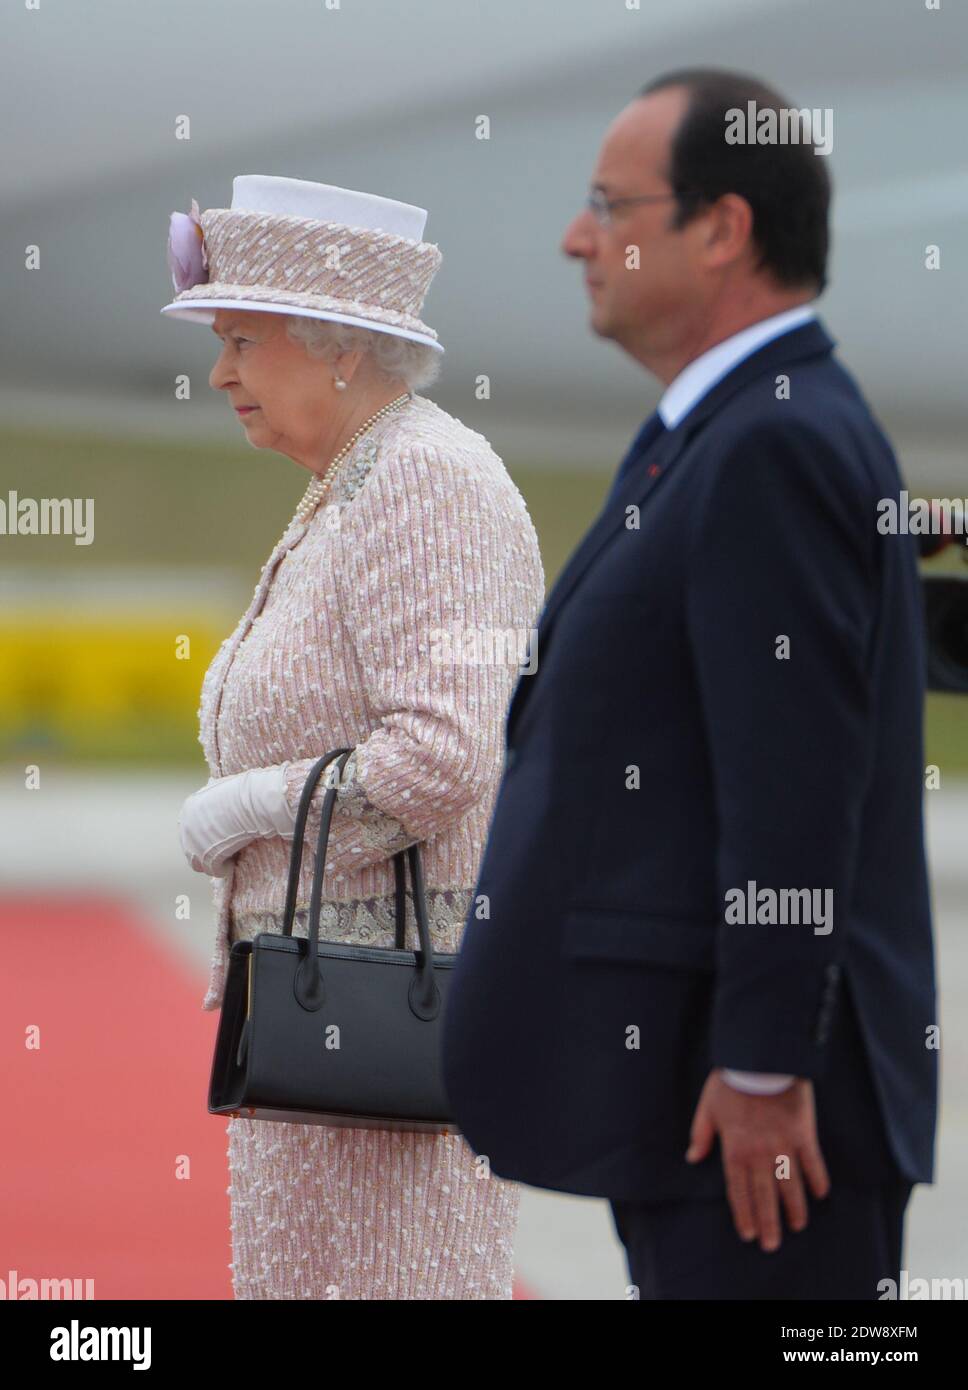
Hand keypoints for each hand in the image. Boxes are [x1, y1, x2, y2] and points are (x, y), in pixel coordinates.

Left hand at [177, 764, 294, 876]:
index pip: (191, 829)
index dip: (205, 835)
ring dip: (213, 861)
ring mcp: (194, 844)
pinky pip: (213, 870)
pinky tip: (234, 863)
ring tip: (230, 858)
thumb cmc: (244, 791)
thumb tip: (220, 798)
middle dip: (206, 850)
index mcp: (189, 808)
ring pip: (199, 863)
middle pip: (191, 848)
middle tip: (224, 850)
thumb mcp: (222, 788)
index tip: (220, 836)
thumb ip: (214, 798)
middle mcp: (187, 827)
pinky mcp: (206, 858)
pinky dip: (224, 868)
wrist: (251, 802)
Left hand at [685, 1069, 830, 1251]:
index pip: (738, 1190)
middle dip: (768, 1222)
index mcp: (734, 1149)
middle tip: (772, 1245)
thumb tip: (692, 1157)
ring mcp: (783, 1145)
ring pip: (789, 1185)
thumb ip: (700, 1134)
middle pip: (764, 1195)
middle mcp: (758, 1154)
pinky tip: (820, 1194)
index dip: (743, 1213)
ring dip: (794, 1208)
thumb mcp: (707, 1107)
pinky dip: (817, 1179)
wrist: (759, 1059)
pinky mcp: (803, 1133)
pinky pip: (813, 1162)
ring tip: (797, 1226)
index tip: (747, 1234)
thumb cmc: (731, 1082)